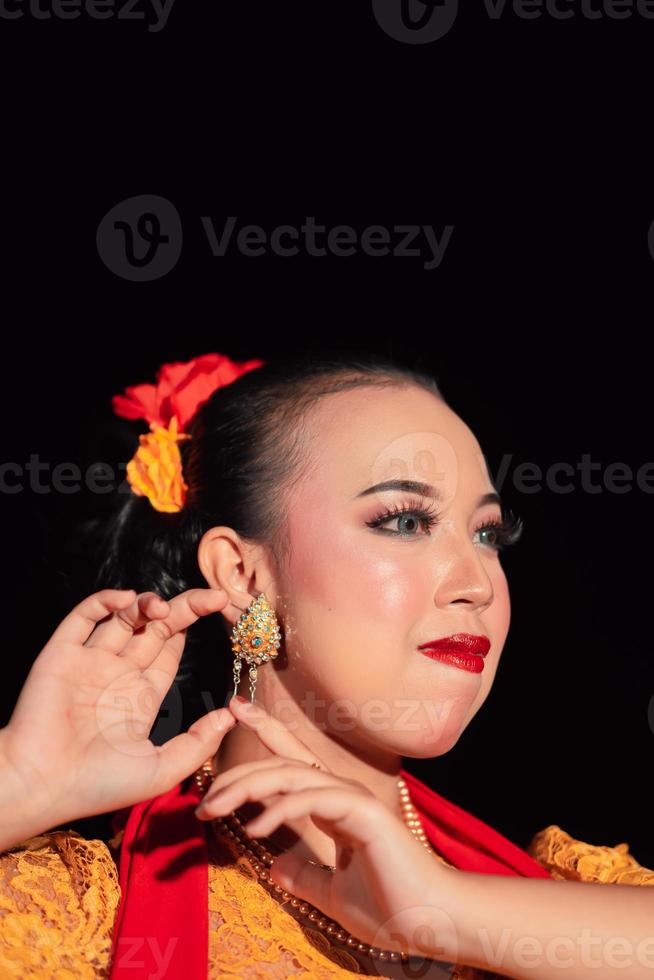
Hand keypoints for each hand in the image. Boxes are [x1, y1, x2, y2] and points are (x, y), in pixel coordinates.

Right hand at [0, 588, 236, 834]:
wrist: (41, 786)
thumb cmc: (98, 786)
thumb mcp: (162, 770)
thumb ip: (198, 742)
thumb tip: (231, 716)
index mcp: (140, 697)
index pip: (170, 650)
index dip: (191, 629)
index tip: (219, 611)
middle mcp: (116, 675)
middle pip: (154, 628)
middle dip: (183, 609)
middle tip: (212, 597)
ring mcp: (89, 662)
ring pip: (122, 618)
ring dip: (145, 603)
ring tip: (161, 606)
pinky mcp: (61, 655)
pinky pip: (82, 618)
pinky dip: (104, 601)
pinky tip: (125, 599)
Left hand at [194, 696, 460, 962]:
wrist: (428, 921)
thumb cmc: (389, 907)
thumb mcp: (330, 893)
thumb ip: (303, 875)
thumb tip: (275, 867)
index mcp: (333, 805)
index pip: (292, 761)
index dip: (266, 732)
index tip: (236, 709)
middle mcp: (340, 792)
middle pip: (280, 765)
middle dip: (237, 773)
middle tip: (202, 795)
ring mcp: (352, 798)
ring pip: (289, 775)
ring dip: (246, 788)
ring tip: (213, 810)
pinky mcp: (361, 812)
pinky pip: (310, 801)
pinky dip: (279, 810)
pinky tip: (256, 829)